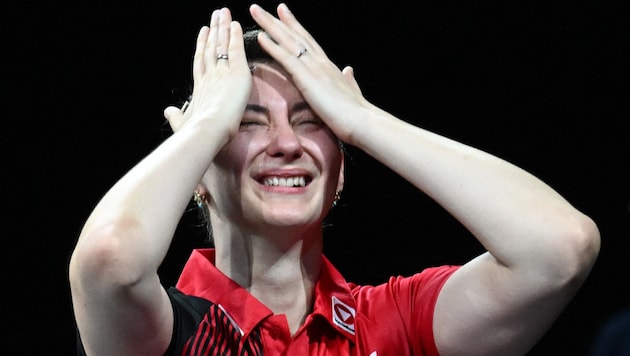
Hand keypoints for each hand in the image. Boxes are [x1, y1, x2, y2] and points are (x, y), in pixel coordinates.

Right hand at [165, 8, 250, 143]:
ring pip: (221, 45)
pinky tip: (236, 24)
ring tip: (224, 12)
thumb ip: (176, 116)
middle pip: (210, 48)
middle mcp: (210, 75)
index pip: (201, 61)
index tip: (204, 32)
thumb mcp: (182, 123)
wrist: (207, 130)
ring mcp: (222, 72)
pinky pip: (236, 50)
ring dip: (223, 27)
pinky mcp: (237, 73)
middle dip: (213, 31)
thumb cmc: (195, 132)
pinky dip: (236, 36)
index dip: (202, 45)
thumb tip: (167, 111)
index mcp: (199, 87)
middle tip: (215, 15)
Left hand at [249, 3, 367, 143]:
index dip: (294, 27)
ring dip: (270, 25)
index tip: (283, 13)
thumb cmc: (356, 113)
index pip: (308, 42)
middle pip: (295, 36)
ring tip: (255, 12)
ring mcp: (313, 68)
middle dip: (277, 20)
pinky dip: (273, 46)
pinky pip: (286, 58)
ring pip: (288, 41)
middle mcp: (320, 62)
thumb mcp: (351, 91)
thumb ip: (349, 80)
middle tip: (260, 8)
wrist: (361, 120)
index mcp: (328, 67)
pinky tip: (261, 36)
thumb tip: (349, 70)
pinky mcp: (307, 78)